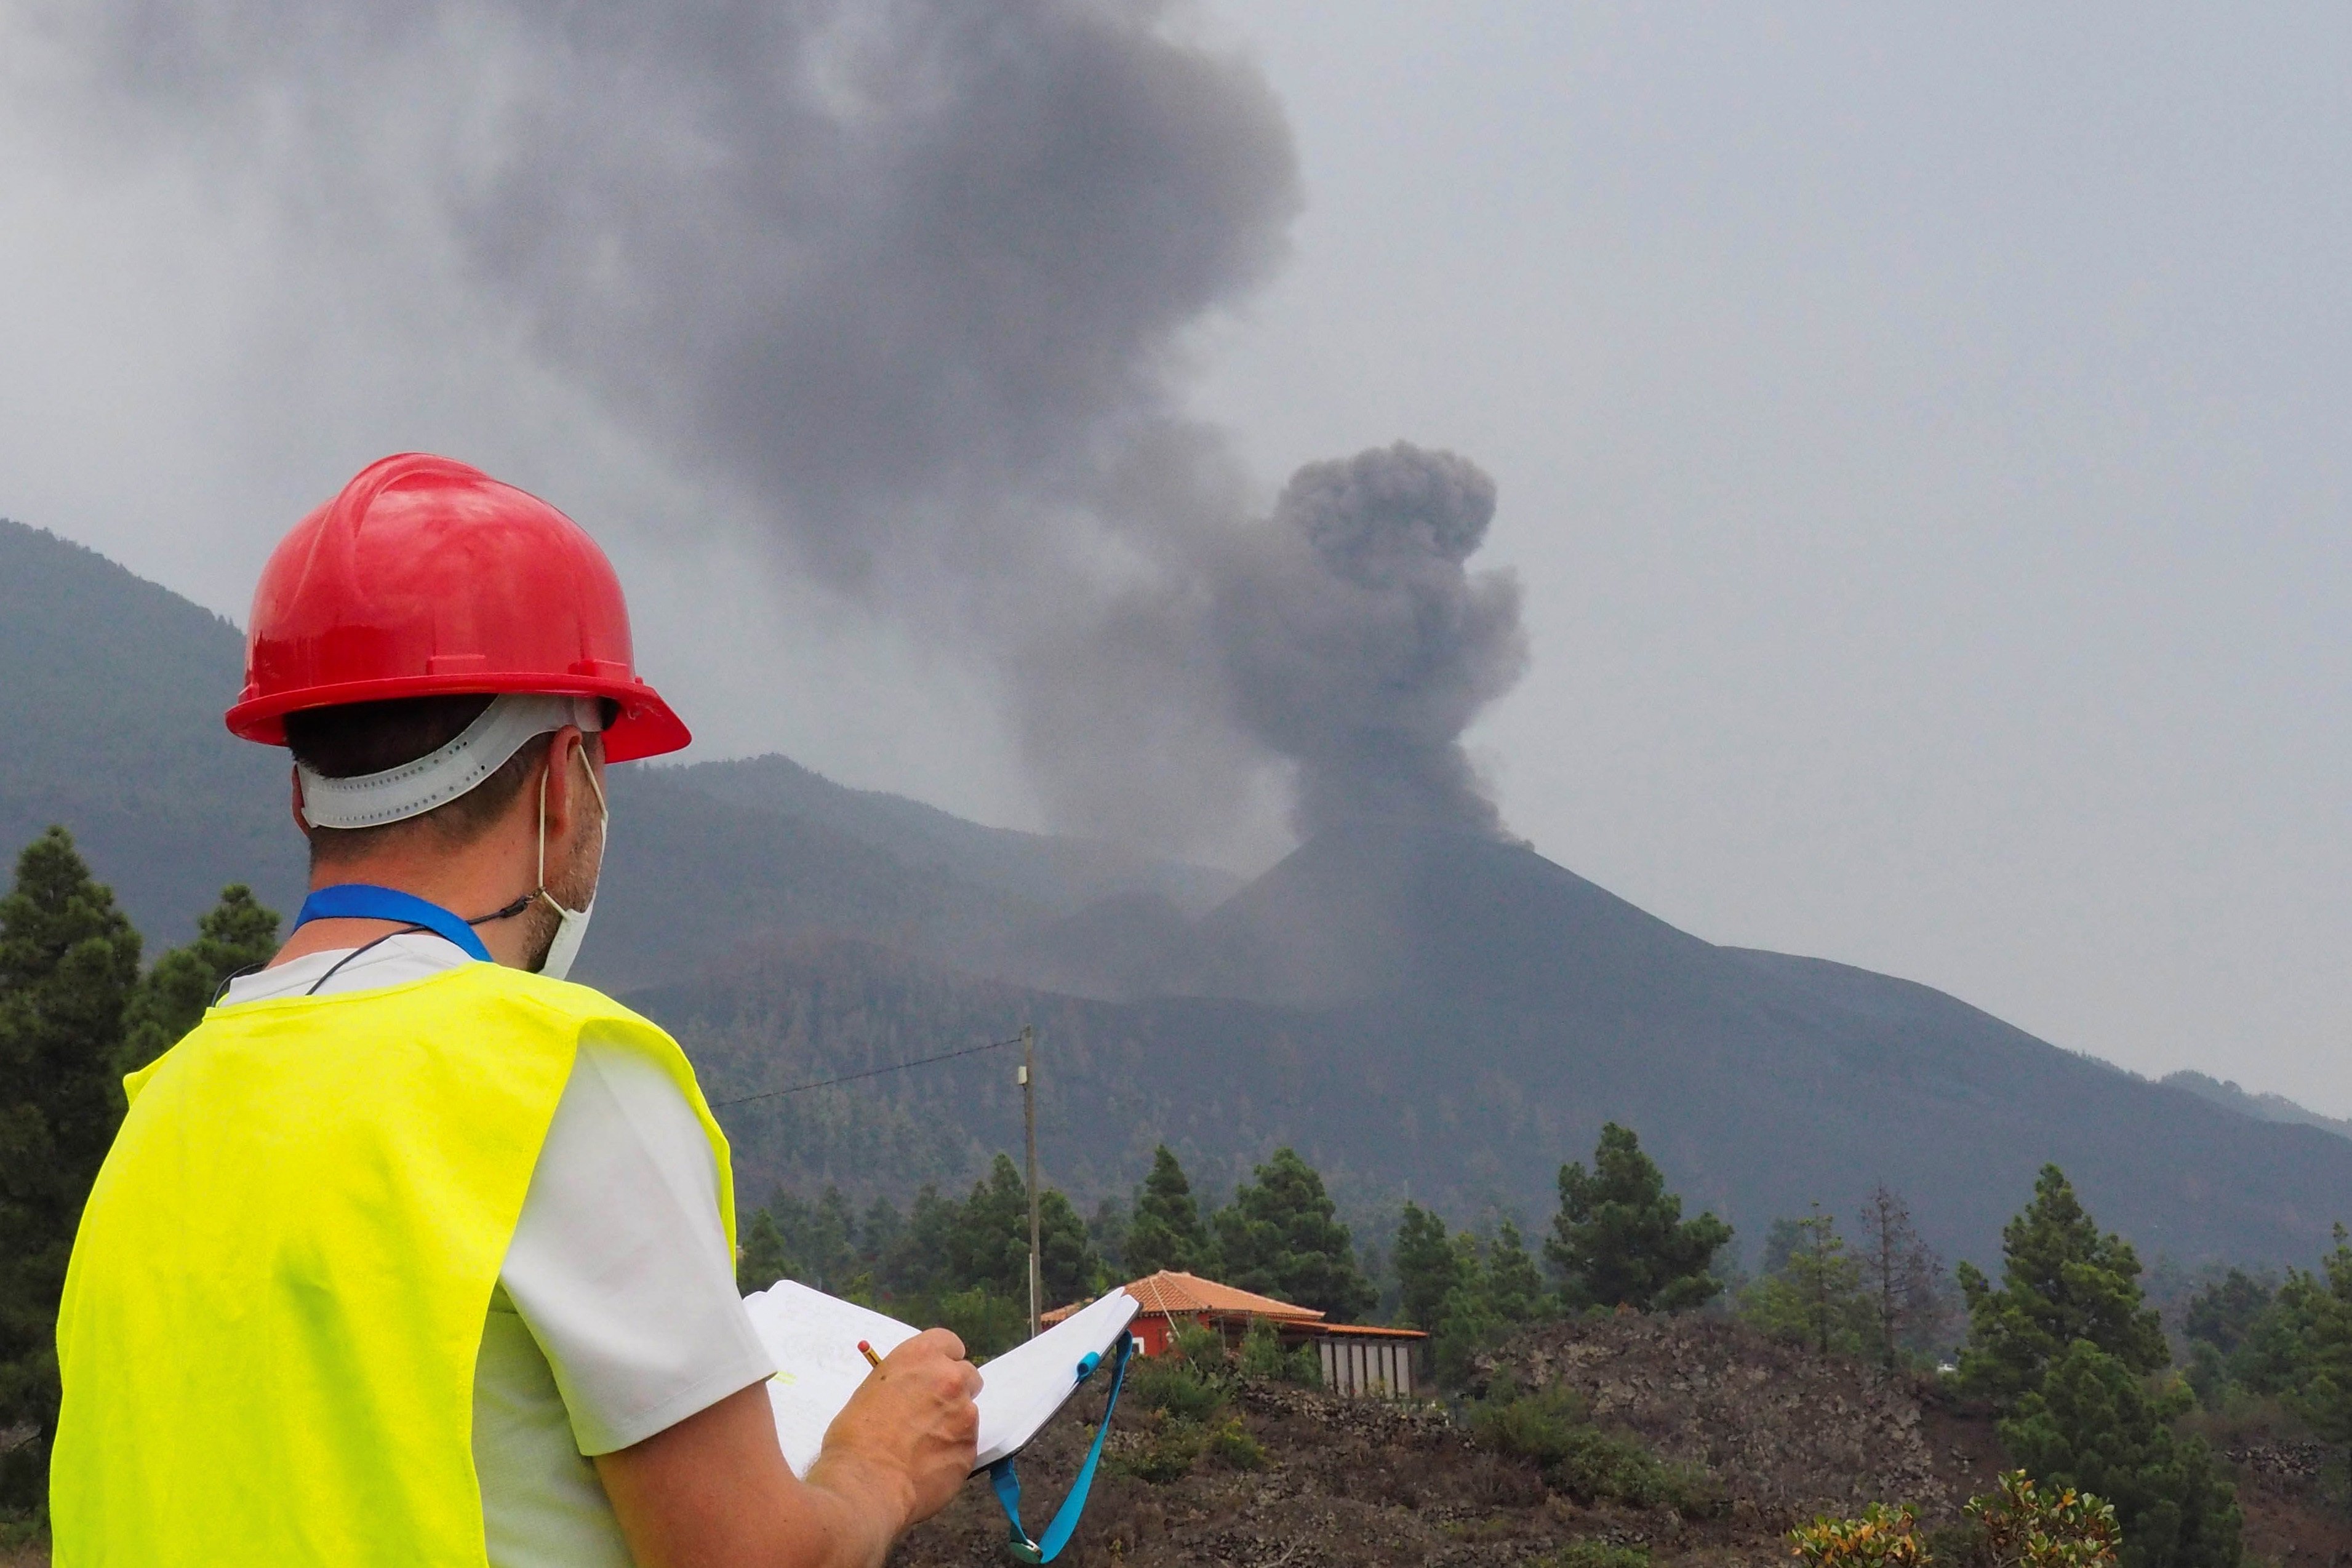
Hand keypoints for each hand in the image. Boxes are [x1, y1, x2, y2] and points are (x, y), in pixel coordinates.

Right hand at [809, 1328, 981, 1529]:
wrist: (866, 1483)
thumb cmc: (854, 1437)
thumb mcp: (872, 1391)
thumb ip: (904, 1384)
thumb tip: (911, 1395)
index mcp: (921, 1357)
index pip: (949, 1343)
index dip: (943, 1360)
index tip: (935, 1375)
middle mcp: (949, 1379)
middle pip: (967, 1375)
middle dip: (954, 1390)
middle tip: (932, 1412)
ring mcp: (965, 1414)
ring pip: (968, 1412)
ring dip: (953, 1422)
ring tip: (924, 1446)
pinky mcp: (971, 1447)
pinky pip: (966, 1444)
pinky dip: (952, 1451)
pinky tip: (928, 1465)